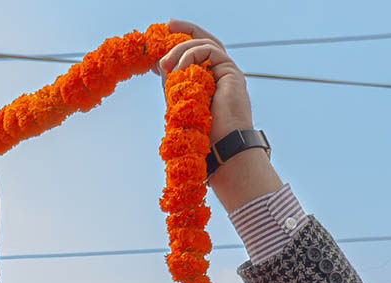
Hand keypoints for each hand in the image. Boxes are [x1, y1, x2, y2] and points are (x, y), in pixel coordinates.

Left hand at [157, 20, 282, 210]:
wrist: (221, 149)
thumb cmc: (201, 138)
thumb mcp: (181, 104)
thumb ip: (174, 84)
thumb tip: (160, 64)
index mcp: (208, 82)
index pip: (195, 55)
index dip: (178, 46)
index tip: (159, 43)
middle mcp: (220, 74)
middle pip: (204, 42)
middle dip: (184, 30)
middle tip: (166, 26)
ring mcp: (227, 72)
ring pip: (204, 44)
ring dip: (180, 49)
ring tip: (164, 65)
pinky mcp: (231, 71)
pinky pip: (210, 51)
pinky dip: (190, 55)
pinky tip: (177, 70)